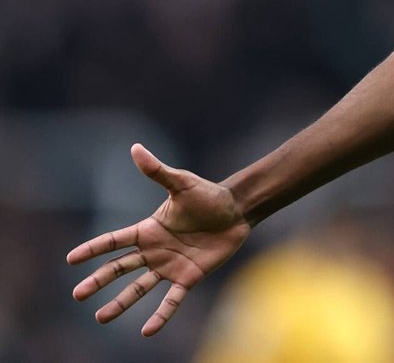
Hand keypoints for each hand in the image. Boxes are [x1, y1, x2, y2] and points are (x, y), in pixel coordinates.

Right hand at [66, 143, 251, 335]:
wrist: (238, 210)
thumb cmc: (209, 195)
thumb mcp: (182, 183)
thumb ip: (158, 172)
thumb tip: (136, 148)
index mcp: (147, 229)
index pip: (113, 241)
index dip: (93, 250)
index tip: (70, 259)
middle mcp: (154, 251)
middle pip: (119, 268)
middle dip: (98, 281)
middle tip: (77, 294)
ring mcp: (170, 266)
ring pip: (139, 288)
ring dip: (120, 303)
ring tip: (100, 318)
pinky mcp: (189, 277)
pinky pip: (172, 300)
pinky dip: (160, 315)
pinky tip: (147, 331)